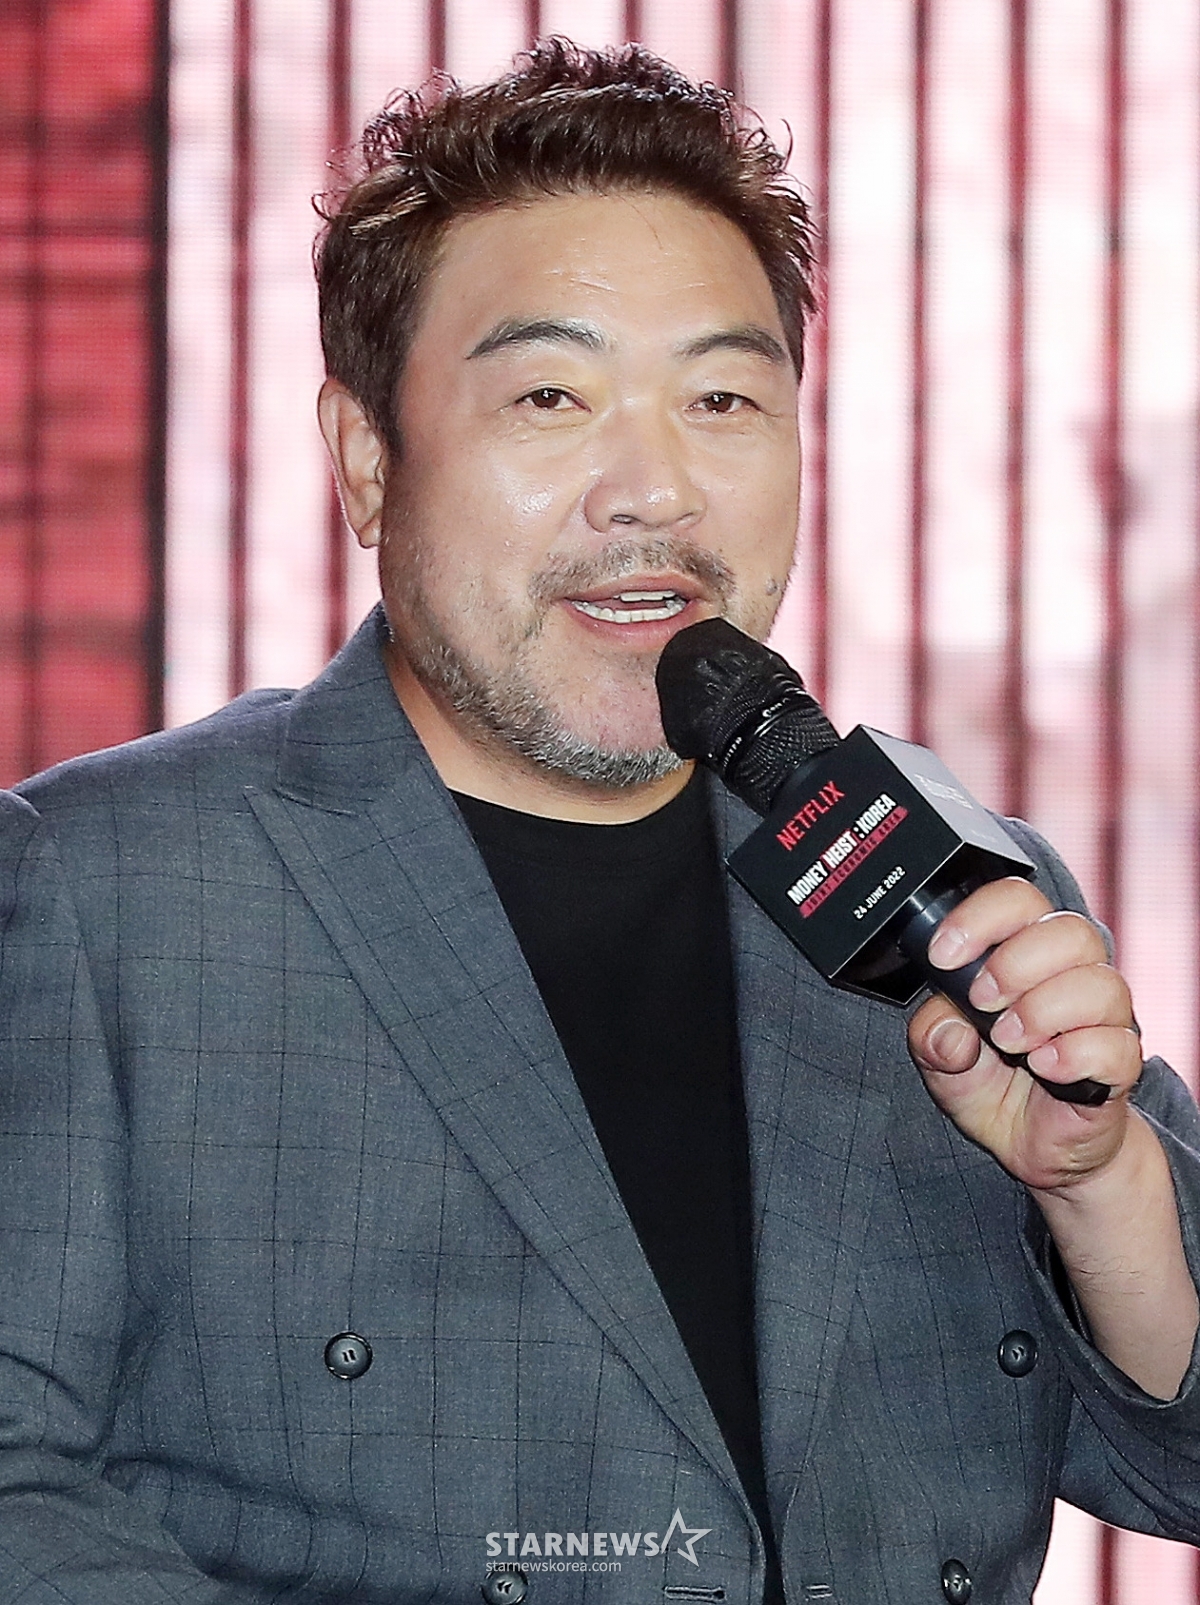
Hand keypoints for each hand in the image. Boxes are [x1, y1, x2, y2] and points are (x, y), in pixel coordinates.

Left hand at [907, 877, 1142, 1194]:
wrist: (1033, 1146)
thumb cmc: (992, 1084)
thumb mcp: (939, 1059)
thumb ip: (930, 1036)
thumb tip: (949, 1031)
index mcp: (1026, 953)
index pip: (1019, 900)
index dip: (981, 917)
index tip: (944, 955)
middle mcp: (1072, 974)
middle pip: (1069, 930)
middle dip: (1015, 964)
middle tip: (982, 1002)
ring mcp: (1103, 1018)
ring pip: (1100, 983)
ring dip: (1042, 1011)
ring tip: (1008, 1042)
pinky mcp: (1121, 1064)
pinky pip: (1117, 1045)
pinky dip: (1074, 1055)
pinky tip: (1045, 1069)